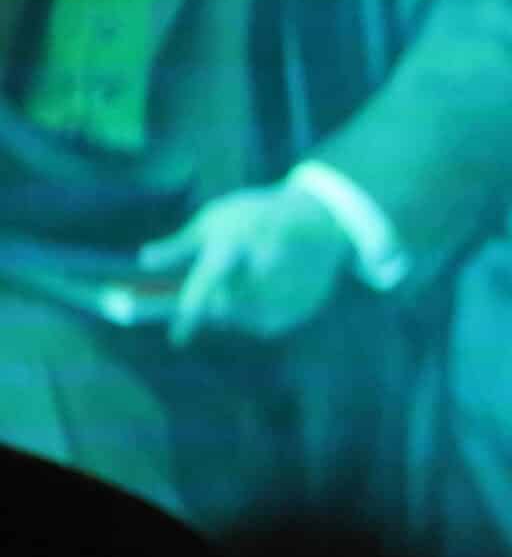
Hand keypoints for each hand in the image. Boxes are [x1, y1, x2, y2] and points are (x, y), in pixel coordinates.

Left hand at [138, 181, 353, 345]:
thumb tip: (145, 260)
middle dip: (215, 301)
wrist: (320, 219)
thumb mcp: (216, 220)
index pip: (207, 284)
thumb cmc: (256, 216)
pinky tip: (266, 288)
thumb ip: (182, 245)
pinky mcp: (301, 306)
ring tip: (248, 277)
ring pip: (243, 318)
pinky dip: (255, 312)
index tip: (176, 340)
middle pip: (224, 307)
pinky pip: (264, 324)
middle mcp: (266, 268)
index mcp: (238, 242)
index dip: (190, 313)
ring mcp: (287, 289)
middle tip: (223, 283)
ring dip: (234, 307)